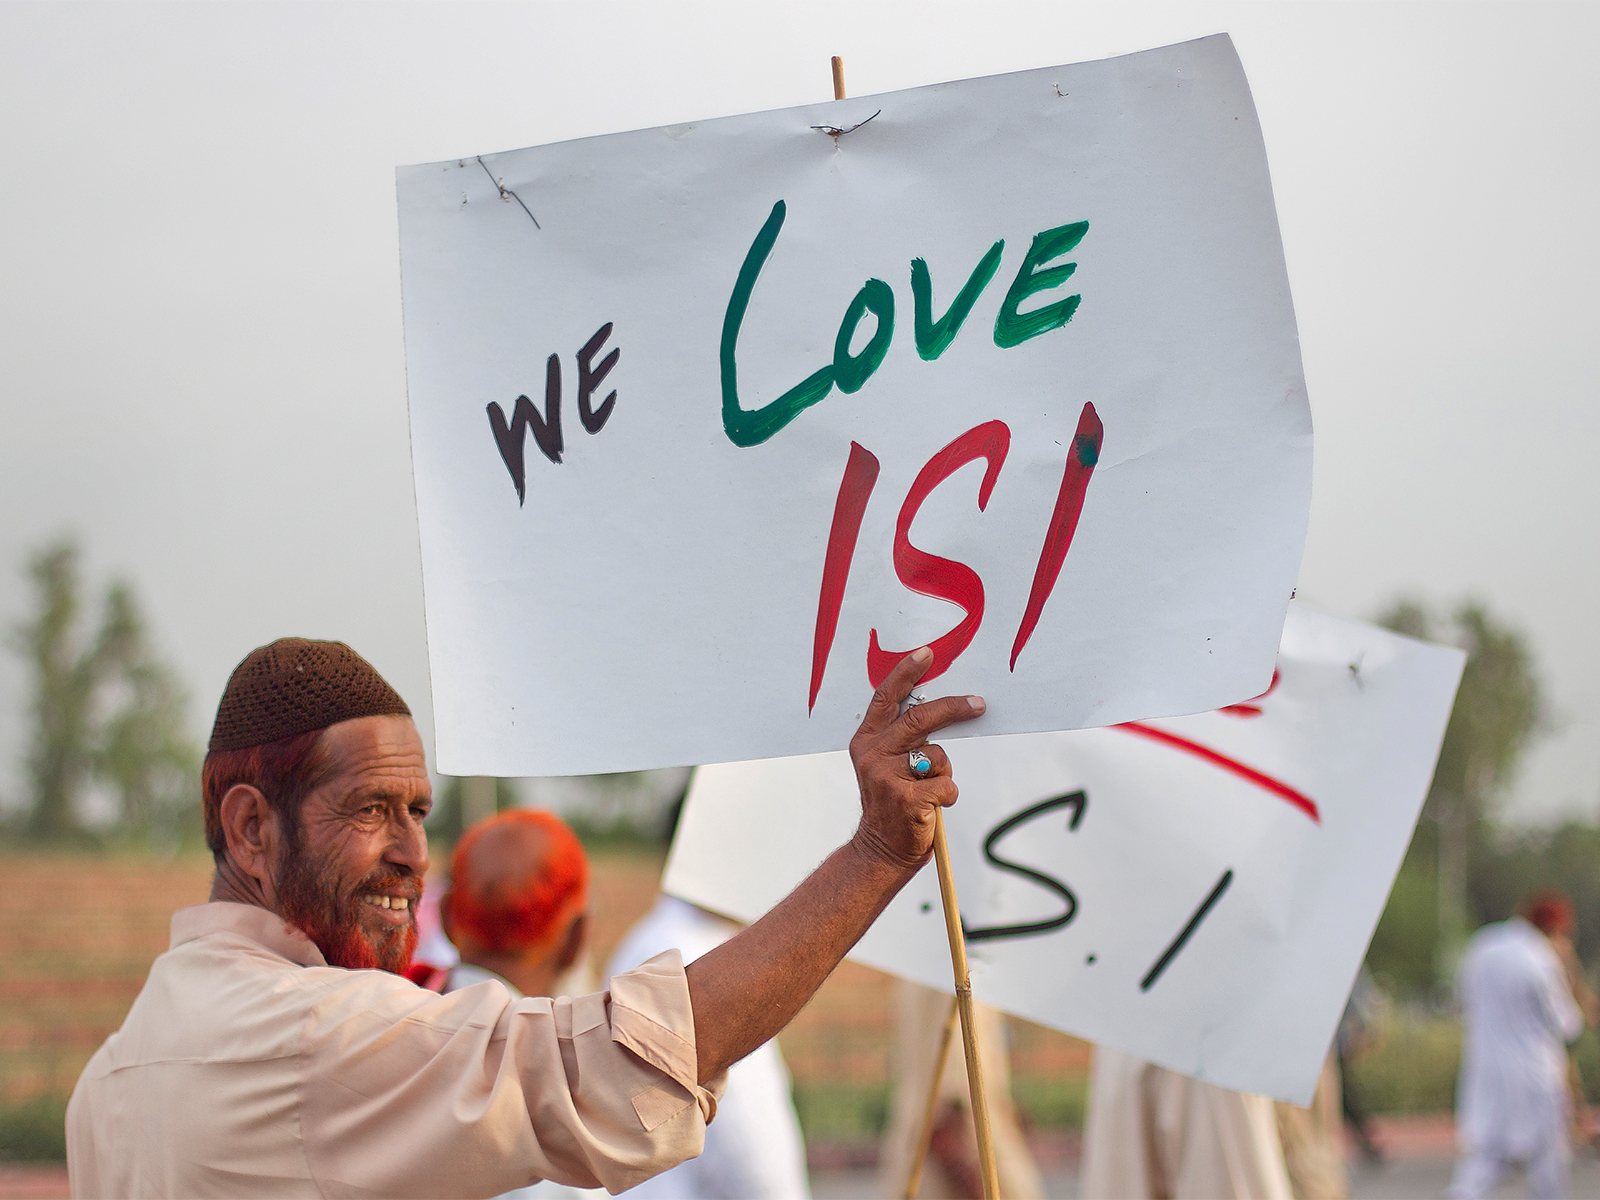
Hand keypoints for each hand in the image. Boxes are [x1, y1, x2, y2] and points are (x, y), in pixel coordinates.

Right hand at [848, 647, 984, 871]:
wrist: (879, 850)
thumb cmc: (890, 803)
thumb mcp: (883, 764)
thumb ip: (900, 738)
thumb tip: (938, 708)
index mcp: (866, 741)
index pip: (885, 698)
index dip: (906, 673)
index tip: (927, 654)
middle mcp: (872, 755)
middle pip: (920, 719)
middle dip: (954, 708)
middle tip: (978, 704)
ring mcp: (887, 777)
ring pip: (938, 757)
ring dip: (943, 775)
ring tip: (926, 793)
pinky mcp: (906, 799)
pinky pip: (946, 786)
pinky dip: (946, 798)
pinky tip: (930, 809)